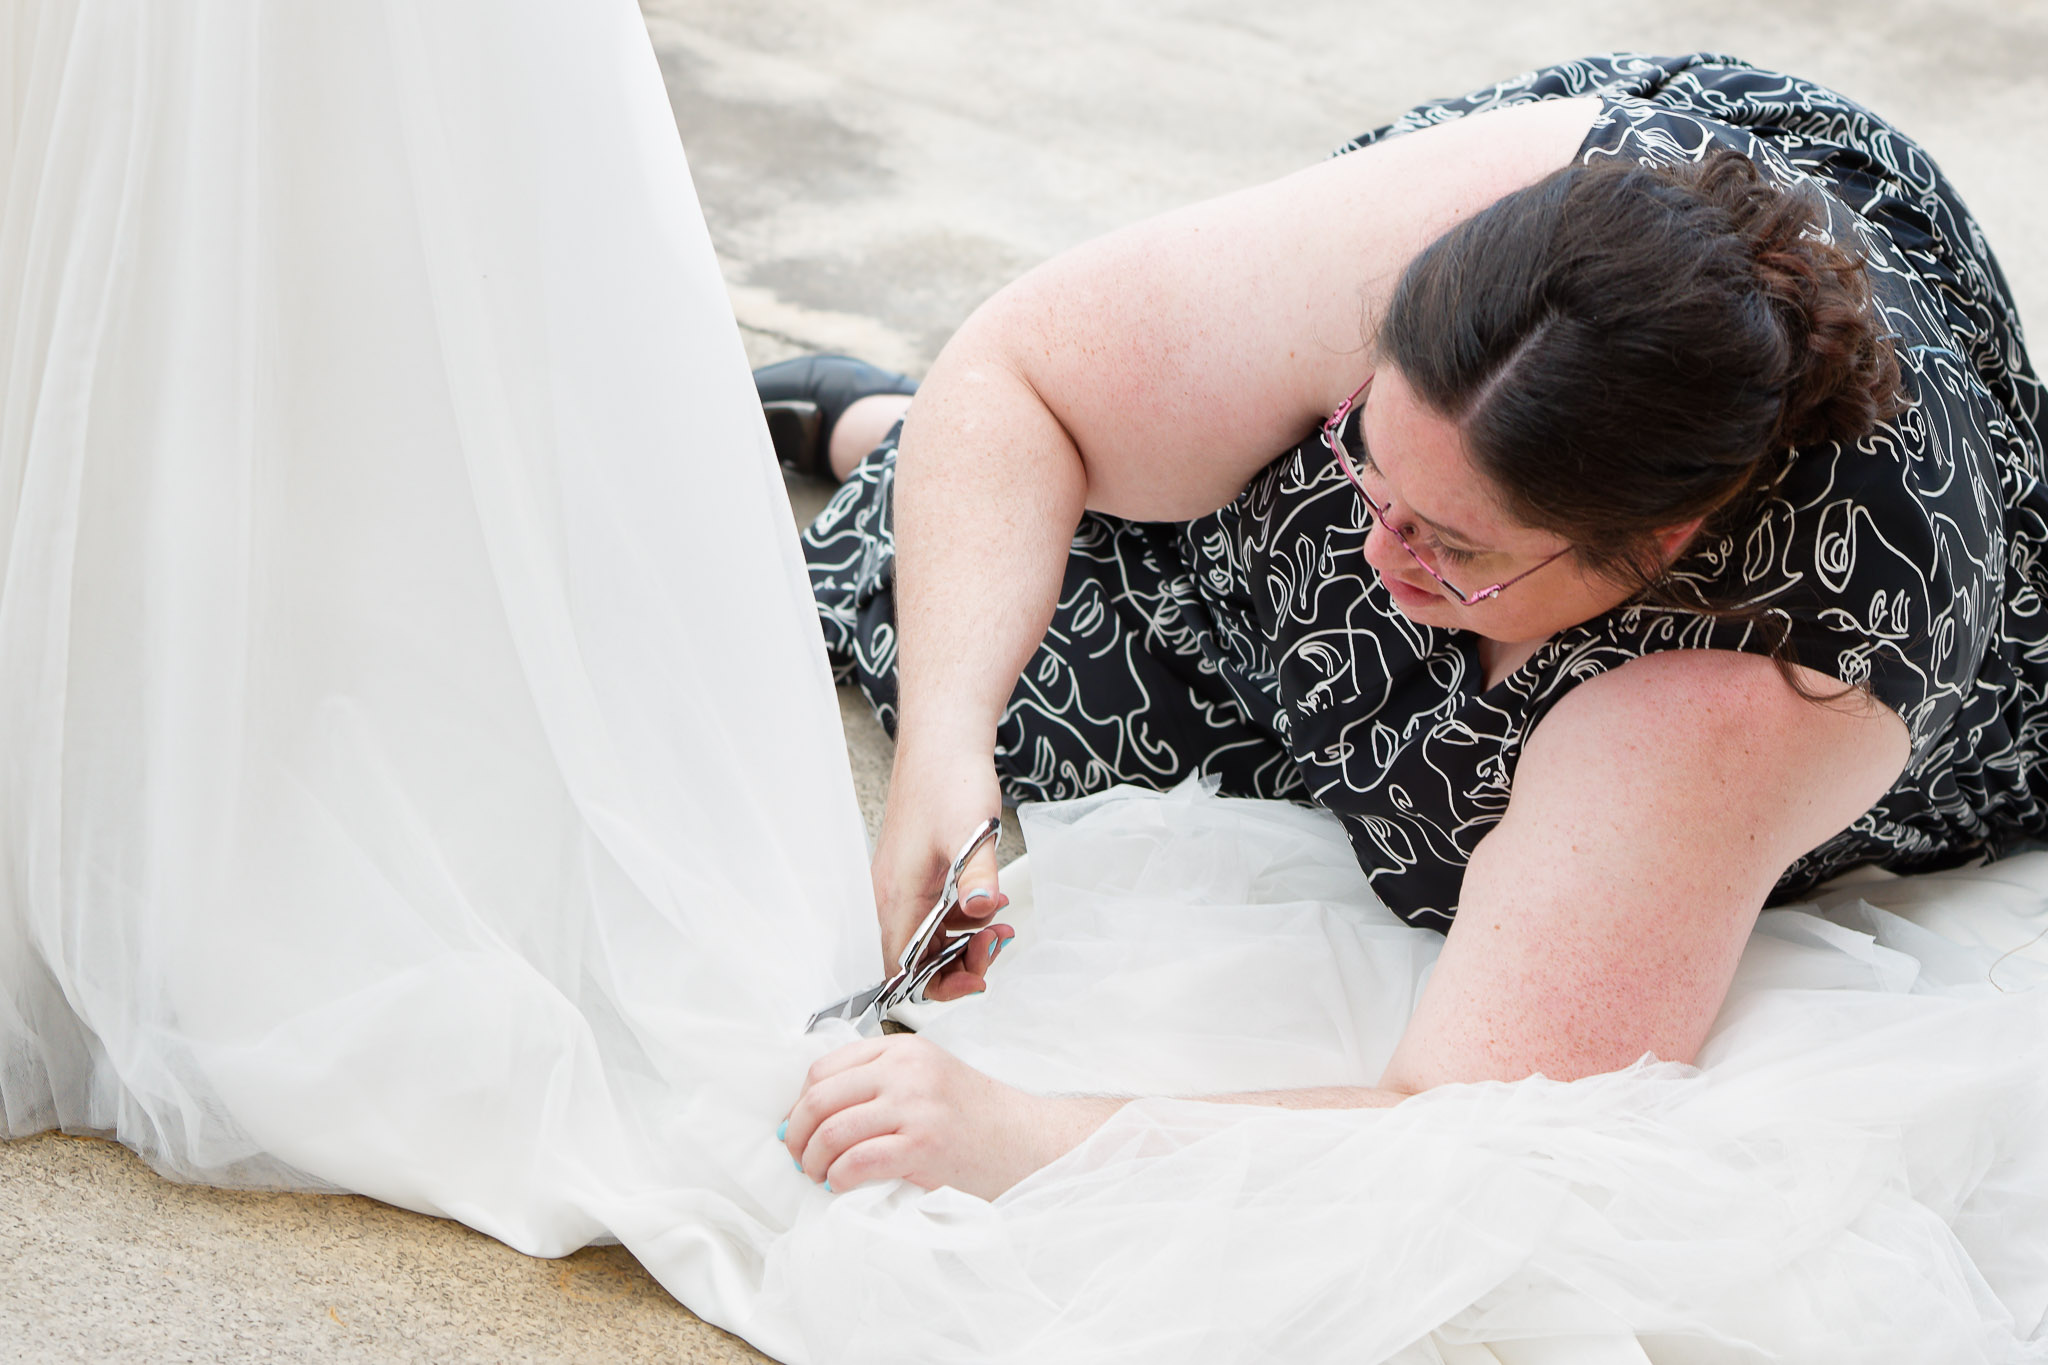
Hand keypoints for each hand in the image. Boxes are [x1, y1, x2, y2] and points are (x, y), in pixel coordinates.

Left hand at [780, 1034, 1120, 1199]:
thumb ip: (879, 1083)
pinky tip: (842, 1185)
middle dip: (798, 1135)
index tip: (798, 1128)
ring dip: (814, 1161)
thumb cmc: (976, 1118)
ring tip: (819, 1175)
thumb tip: (811, 1114)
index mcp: (901, 1050)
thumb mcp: (927, 1078)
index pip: (823, 1068)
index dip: (800, 1104)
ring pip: (832, 1130)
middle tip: (799, 1157)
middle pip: (820, 1098)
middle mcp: (905, 1070)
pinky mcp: (923, 1144)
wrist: (1026, 1141)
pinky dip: (839, 1177)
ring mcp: (915, 1106)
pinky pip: (857, 1160)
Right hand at [870, 750, 1011, 1000]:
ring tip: (1000, 924)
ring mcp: (901, 883)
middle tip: (996, 945)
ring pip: (927, 937)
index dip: (938, 986)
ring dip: (964, 940)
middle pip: (915, 959)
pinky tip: (989, 901)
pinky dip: (962, 917)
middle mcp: (890, 895)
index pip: (903, 968)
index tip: (978, 978)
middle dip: (958, 964)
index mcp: (898, 895)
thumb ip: (976, 877)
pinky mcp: (913, 872)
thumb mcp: (971, 834)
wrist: (943, 743)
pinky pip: (933, 912)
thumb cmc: (950, 783)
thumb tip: (980, 912)